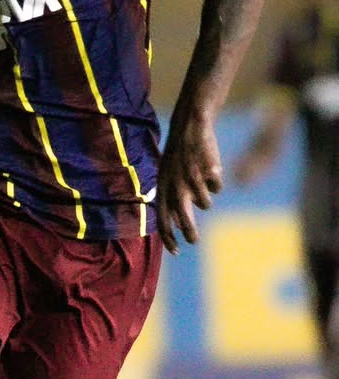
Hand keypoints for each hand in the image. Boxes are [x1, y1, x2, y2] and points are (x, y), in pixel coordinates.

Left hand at [156, 109, 222, 252]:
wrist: (190, 127)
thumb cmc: (178, 156)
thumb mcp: (167, 177)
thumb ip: (170, 199)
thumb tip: (175, 226)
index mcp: (162, 186)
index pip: (162, 218)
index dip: (168, 236)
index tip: (175, 251)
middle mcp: (175, 184)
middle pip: (183, 217)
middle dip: (189, 231)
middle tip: (194, 241)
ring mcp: (192, 177)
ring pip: (204, 202)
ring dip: (206, 198)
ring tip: (203, 185)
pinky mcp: (208, 170)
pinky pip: (216, 188)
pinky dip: (216, 182)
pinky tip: (211, 171)